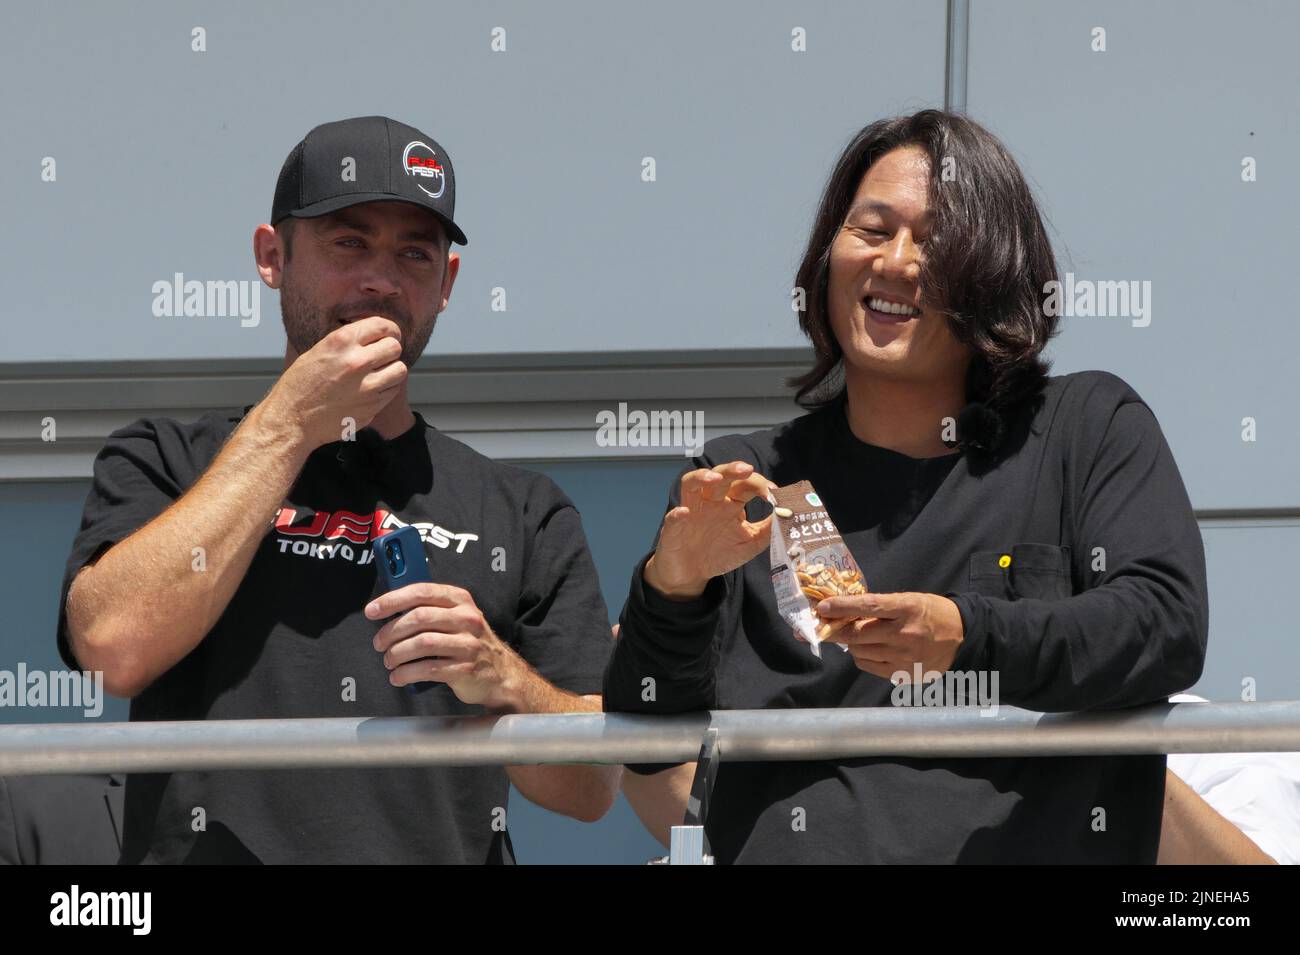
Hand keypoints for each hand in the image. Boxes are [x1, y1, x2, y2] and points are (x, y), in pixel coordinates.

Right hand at [267, 316, 407, 450]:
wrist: (292, 419)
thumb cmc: (301, 384)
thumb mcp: (319, 351)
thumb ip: (348, 341)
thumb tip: (374, 335)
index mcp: (341, 342)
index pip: (382, 326)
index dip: (390, 330)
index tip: (390, 335)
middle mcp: (356, 361)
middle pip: (395, 347)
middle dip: (391, 349)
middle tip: (383, 355)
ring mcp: (367, 386)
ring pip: (400, 369)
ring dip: (392, 369)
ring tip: (379, 373)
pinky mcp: (372, 406)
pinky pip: (392, 390)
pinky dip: (387, 388)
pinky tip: (372, 389)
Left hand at [365, 582, 524, 708]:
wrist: (501, 673)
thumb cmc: (468, 642)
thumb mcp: (456, 618)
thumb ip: (430, 609)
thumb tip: (389, 609)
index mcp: (460, 600)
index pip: (421, 592)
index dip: (392, 600)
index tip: (372, 611)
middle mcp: (467, 619)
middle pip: (418, 618)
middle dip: (391, 632)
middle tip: (379, 644)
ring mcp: (468, 644)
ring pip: (421, 644)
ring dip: (396, 654)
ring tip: (389, 661)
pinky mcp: (465, 669)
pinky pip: (427, 669)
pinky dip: (406, 674)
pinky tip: (398, 677)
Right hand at [643, 461, 775, 599]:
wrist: (692, 573)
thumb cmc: (720, 553)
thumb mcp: (751, 543)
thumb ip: (769, 530)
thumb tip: (788, 516)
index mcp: (730, 503)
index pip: (745, 485)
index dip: (760, 484)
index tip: (775, 493)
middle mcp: (711, 501)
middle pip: (720, 477)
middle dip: (733, 470)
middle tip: (748, 470)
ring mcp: (691, 511)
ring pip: (692, 484)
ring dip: (702, 477)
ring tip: (715, 478)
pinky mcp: (674, 528)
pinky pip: (673, 516)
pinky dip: (677, 513)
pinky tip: (684, 512)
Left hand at [816, 592, 963, 681]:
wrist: (962, 636)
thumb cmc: (930, 612)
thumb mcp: (908, 600)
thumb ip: (880, 606)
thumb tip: (845, 612)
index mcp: (907, 609)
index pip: (867, 607)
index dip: (841, 607)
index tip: (823, 607)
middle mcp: (905, 634)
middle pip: (858, 634)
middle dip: (835, 630)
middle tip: (823, 625)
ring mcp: (904, 657)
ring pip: (859, 652)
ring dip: (850, 643)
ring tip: (854, 636)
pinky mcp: (903, 674)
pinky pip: (868, 666)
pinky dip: (861, 656)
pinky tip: (867, 649)